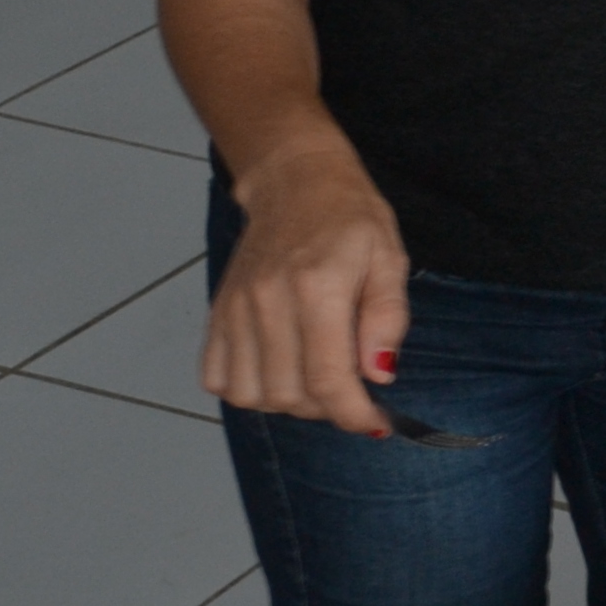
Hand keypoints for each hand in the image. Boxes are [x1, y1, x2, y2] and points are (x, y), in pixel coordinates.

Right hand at [199, 151, 413, 437]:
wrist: (295, 183)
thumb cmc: (350, 220)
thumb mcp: (389, 259)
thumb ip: (386, 319)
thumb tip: (377, 375)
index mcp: (317, 288)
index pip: (327, 379)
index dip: (354, 414)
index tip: (375, 422)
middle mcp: (267, 301)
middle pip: (288, 395)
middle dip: (325, 407)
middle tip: (348, 385)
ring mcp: (235, 308)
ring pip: (250, 396)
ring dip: (286, 401)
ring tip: (312, 374)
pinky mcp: (216, 313)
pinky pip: (217, 378)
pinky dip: (246, 387)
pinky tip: (277, 366)